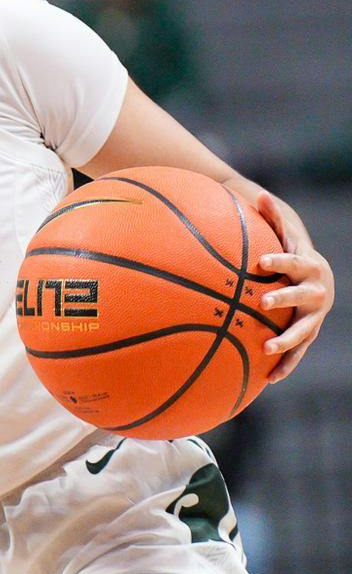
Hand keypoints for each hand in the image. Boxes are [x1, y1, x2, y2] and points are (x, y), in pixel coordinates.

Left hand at [252, 187, 333, 383]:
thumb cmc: (291, 253)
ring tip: (266, 348)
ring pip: (303, 329)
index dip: (279, 261)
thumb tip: (257, 194)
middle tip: (263, 302)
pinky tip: (268, 379)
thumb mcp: (284, 234)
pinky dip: (286, 364)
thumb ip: (271, 218)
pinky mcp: (309, 333)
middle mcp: (317, 292)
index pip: (294, 261)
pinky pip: (298, 351)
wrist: (316, 278)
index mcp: (309, 267)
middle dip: (284, 299)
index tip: (260, 261)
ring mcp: (315, 315)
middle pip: (302, 296)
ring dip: (287, 340)